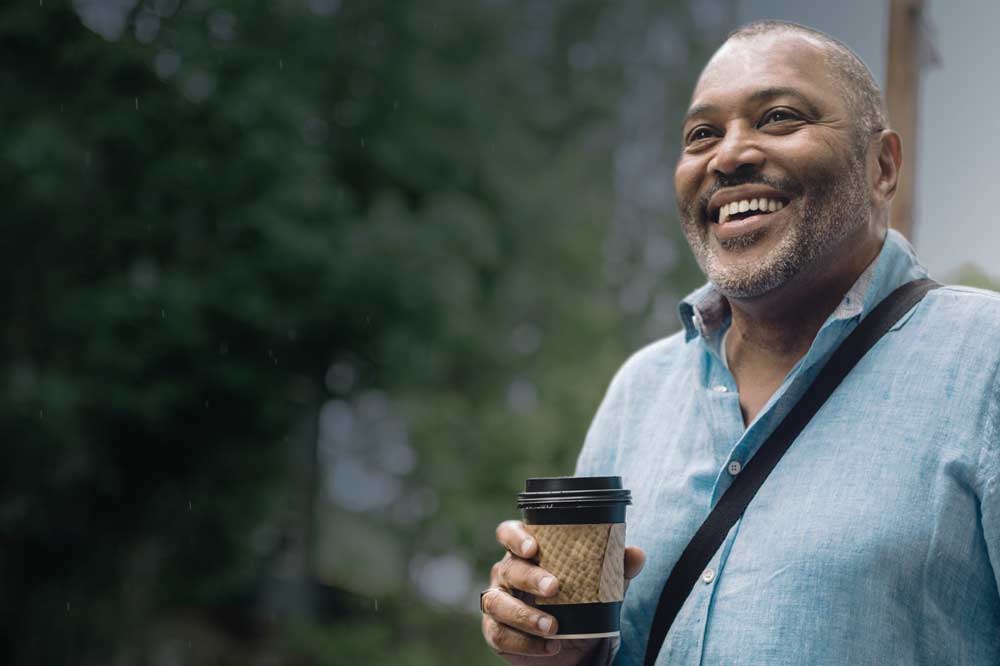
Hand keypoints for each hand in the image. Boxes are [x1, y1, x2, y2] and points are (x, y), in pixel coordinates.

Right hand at [481, 519, 645, 664]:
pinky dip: (525, 642)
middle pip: (508, 568)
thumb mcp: (600, 587)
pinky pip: (499, 634)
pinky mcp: (495, 630)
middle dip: (530, 577)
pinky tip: (550, 645)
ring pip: (497, 602)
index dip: (515, 537)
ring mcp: (497, 601)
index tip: (533, 547)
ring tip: (554, 626)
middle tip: (554, 588)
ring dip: (524, 615)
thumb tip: (636, 554)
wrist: (575, 647)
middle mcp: (507, 572)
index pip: (508, 533)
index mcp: (526, 552)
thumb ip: (616, 569)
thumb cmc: (580, 602)